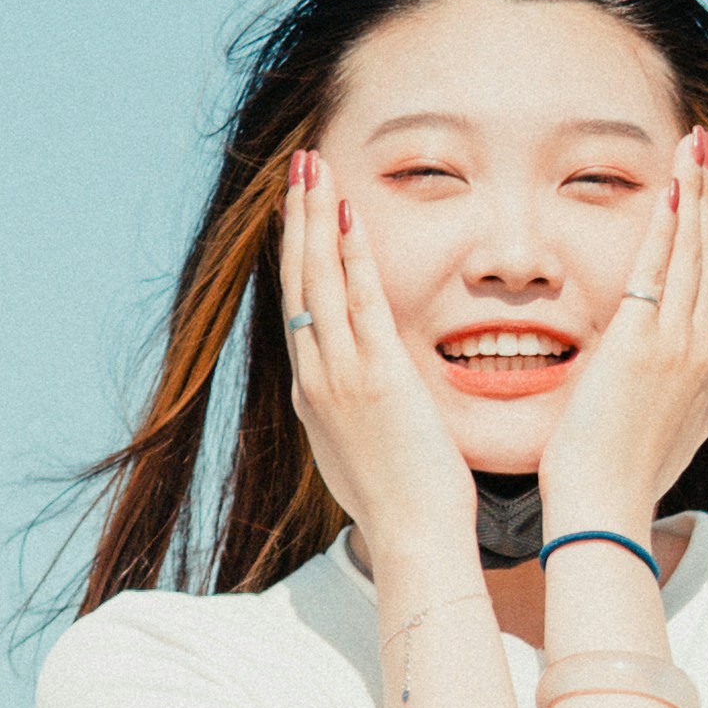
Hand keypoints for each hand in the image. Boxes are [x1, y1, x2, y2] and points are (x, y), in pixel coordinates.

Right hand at [278, 150, 475, 579]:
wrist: (412, 540)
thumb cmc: (404, 505)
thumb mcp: (367, 452)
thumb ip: (360, 415)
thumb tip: (367, 400)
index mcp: (313, 394)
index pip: (298, 307)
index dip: (296, 253)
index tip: (298, 211)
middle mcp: (315, 378)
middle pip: (297, 280)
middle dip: (297, 218)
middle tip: (300, 167)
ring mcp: (339, 376)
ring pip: (318, 279)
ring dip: (315, 217)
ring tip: (313, 167)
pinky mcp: (375, 377)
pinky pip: (360, 301)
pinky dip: (352, 255)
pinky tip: (349, 214)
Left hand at [536, 130, 707, 535]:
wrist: (606, 509)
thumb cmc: (613, 486)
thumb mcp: (656, 440)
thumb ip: (667, 408)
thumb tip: (673, 399)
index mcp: (705, 382)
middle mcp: (702, 356)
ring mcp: (678, 348)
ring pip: (692, 255)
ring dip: (694, 196)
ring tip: (695, 149)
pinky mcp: (643, 343)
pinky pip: (658, 269)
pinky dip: (667, 226)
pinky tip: (672, 188)